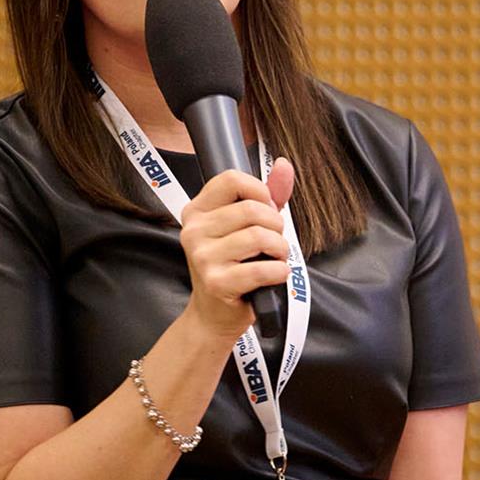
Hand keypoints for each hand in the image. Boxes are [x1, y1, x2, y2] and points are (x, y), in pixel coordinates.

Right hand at [179, 158, 295, 344]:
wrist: (214, 314)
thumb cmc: (233, 267)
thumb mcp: (246, 227)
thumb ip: (267, 195)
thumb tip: (285, 165)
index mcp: (197, 211)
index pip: (231, 179)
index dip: (259, 191)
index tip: (266, 209)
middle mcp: (194, 231)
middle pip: (251, 209)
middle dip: (275, 225)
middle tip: (274, 242)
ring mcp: (202, 257)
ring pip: (260, 237)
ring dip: (280, 250)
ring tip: (275, 259)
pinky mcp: (217, 282)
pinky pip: (263, 269)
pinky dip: (279, 272)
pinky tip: (274, 275)